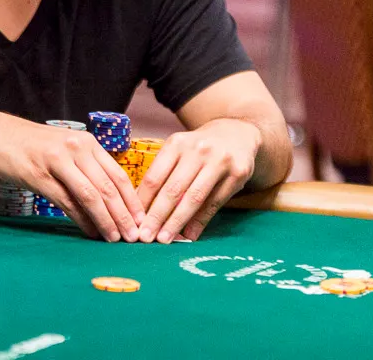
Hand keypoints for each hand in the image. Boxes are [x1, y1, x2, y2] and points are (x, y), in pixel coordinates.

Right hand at [0, 112, 142, 241]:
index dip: (133, 200)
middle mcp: (77, 149)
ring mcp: (58, 161)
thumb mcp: (64, 149)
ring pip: (91, 195)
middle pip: (108, 187)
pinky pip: (67, 201)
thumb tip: (107, 201)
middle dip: (125, 215)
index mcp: (87, 143)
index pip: (118, 174)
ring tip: (116, 239)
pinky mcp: (40, 175)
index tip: (143, 221)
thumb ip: (85, 168)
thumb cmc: (31, 145)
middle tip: (134, 237)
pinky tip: (90, 232)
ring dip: (107, 220)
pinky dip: (82, 220)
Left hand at [136, 119, 259, 242]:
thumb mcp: (179, 152)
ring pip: (194, 198)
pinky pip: (215, 203)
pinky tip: (190, 235)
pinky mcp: (238, 173)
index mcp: (177, 143)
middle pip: (173, 189)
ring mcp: (219, 161)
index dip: (143, 201)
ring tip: (165, 239)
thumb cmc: (199, 149)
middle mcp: (198, 149)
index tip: (134, 222)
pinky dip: (200, 221)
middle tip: (146, 237)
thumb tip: (144, 210)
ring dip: (177, 222)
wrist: (237, 134)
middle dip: (157, 216)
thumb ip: (164, 175)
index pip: (155, 176)